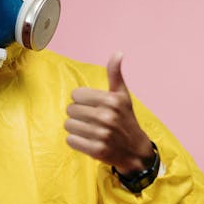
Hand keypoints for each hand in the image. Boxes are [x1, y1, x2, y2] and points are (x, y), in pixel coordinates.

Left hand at [64, 52, 154, 173]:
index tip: (92, 106)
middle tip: (91, 120)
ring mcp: (102, 134)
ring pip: (68, 125)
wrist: (135, 151)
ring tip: (88, 130)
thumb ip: (115, 74)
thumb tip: (118, 53)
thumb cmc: (125, 120)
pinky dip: (76, 141)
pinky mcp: (97, 150)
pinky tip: (87, 140)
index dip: (81, 100)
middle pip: (70, 110)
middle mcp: (107, 117)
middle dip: (78, 115)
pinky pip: (70, 140)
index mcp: (112, 100)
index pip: (76, 94)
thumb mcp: (122, 96)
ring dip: (75, 128)